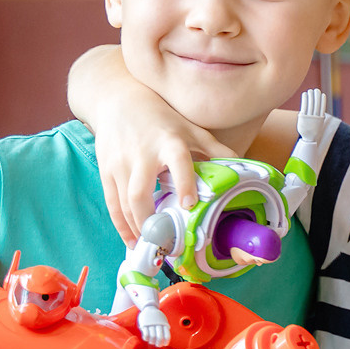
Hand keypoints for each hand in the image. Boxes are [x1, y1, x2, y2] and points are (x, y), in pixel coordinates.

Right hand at [96, 111, 229, 247]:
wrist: (118, 100)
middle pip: (140, 192)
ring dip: (137, 229)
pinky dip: (121, 225)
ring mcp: (121, 164)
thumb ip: (215, 149)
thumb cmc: (161, 117)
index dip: (183, 182)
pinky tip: (133, 241)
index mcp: (169, 142)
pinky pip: (112, 203)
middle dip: (151, 221)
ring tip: (153, 248)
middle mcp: (142, 155)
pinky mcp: (106, 171)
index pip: (177, 162)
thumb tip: (243, 169)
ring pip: (124, 203)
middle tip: (168, 243)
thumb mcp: (191, 128)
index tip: (189, 205)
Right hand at [136, 305, 170, 347]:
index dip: (166, 342)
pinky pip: (145, 334)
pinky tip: (146, 339)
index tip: (164, 344)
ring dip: (152, 341)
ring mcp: (151, 324)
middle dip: (159, 344)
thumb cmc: (157, 317)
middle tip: (158, 345)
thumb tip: (166, 339)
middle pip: (159, 337)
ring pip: (152, 336)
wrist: (149, 307)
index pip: (167, 335)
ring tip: (152, 342)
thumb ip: (165, 328)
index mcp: (164, 324)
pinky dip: (146, 338)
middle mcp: (158, 324)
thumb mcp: (163, 321)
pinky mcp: (144, 324)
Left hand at [295, 88, 330, 144]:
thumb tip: (320, 109)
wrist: (309, 138)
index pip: (322, 107)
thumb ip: (319, 116)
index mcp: (321, 118)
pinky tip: (305, 94)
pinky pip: (304, 106)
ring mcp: (309, 117)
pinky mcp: (303, 117)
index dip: (322, 100)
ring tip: (310, 90)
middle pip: (317, 104)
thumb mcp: (319, 123)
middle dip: (316, 96)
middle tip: (316, 90)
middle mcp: (316, 117)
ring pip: (311, 104)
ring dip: (311, 96)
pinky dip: (305, 99)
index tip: (322, 94)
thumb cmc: (313, 130)